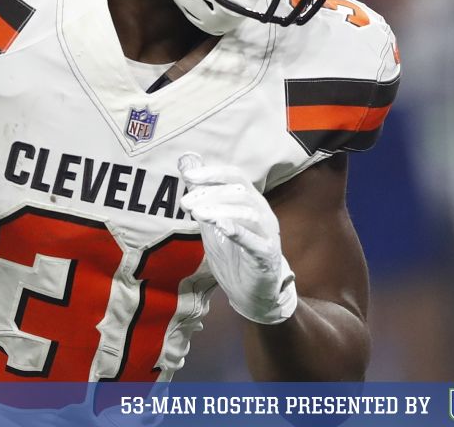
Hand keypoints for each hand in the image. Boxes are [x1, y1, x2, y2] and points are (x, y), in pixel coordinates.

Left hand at [178, 153, 296, 323]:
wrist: (252, 292)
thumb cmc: (234, 252)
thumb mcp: (213, 219)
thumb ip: (201, 192)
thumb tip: (186, 160)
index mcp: (250, 201)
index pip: (235, 176)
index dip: (213, 173)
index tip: (188, 176)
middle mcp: (262, 213)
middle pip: (240, 192)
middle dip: (211, 193)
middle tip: (185, 203)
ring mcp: (267, 234)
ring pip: (249, 213)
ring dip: (221, 210)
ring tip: (198, 213)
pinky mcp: (267, 256)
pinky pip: (255, 241)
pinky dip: (238, 232)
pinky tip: (222, 226)